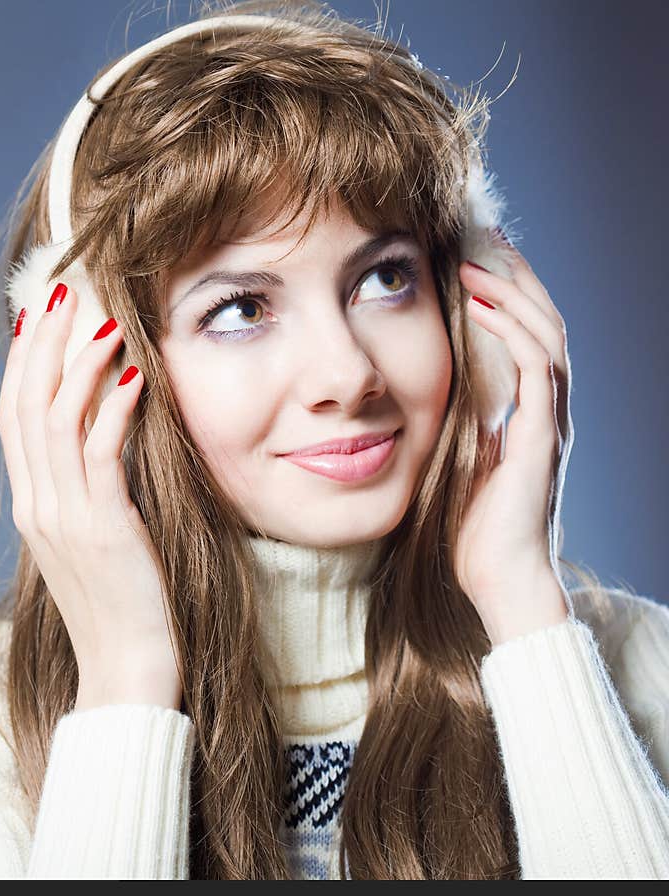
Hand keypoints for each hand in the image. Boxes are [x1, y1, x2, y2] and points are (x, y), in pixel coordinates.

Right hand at [0, 284, 181, 709]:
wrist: (126, 670)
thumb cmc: (119, 605)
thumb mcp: (91, 541)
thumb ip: (86, 491)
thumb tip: (104, 438)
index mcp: (33, 504)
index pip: (15, 416)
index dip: (26, 360)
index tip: (41, 315)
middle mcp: (38, 503)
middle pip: (26, 404)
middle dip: (44, 343)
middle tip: (63, 289)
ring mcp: (64, 515)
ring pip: (56, 419)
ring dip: (79, 363)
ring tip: (104, 318)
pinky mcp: (102, 527)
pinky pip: (100, 453)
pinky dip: (114, 409)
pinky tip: (134, 376)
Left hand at [455, 242, 574, 644]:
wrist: (498, 578)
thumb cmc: (472, 529)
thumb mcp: (458, 461)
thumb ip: (455, 424)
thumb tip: (422, 392)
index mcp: (527, 414)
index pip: (526, 337)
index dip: (506, 296)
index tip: (475, 260)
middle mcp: (547, 410)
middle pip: (544, 323)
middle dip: (515, 278)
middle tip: (482, 241)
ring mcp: (550, 422)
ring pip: (547, 335)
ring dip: (513, 293)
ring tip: (477, 262)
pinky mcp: (541, 438)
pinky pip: (538, 369)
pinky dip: (514, 332)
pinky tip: (484, 308)